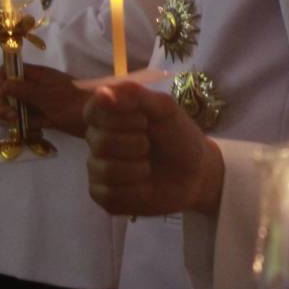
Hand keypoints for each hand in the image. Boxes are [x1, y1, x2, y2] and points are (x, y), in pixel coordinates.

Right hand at [0, 63, 89, 137]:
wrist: (101, 119)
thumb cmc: (75, 102)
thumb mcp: (48, 95)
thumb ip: (25, 90)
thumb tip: (3, 85)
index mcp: (36, 75)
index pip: (8, 70)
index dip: (0, 79)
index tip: (2, 92)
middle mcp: (33, 87)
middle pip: (5, 93)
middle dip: (3, 105)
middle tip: (11, 116)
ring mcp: (37, 103)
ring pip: (13, 109)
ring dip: (12, 118)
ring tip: (20, 125)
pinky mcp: (43, 119)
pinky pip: (25, 122)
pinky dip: (26, 128)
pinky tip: (35, 132)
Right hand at [83, 82, 223, 217]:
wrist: (196, 172)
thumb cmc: (178, 135)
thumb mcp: (164, 108)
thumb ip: (135, 95)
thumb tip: (102, 92)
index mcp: (109, 115)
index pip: (91, 110)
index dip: (117, 117)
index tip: (143, 120)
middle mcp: (98, 140)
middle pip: (98, 141)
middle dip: (134, 143)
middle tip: (150, 144)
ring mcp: (98, 169)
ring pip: (103, 169)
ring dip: (136, 168)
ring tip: (149, 166)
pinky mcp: (104, 195)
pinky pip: (108, 194)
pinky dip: (133, 190)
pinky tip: (144, 185)